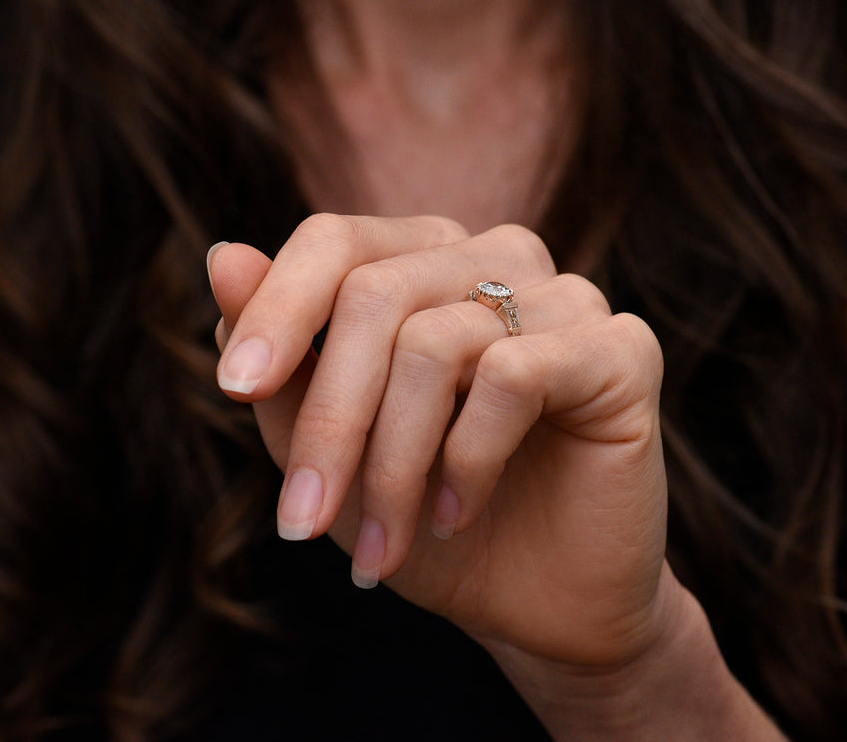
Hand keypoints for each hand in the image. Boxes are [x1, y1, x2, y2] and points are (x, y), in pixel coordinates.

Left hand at [207, 214, 669, 669]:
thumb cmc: (426, 519)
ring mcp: (568, 297)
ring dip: (392, 463)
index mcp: (429, 263)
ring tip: (383, 543)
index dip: (277, 307)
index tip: (233, 390)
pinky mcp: (622, 350)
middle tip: (302, 524)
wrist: (537, 606)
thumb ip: (283, 357)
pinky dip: (467, 460)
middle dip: (331, 422)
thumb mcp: (330, 446)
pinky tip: (456, 514)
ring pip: (437, 342)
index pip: (337, 240)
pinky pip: (515, 376)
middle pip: (376, 296)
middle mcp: (500, 259)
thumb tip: (223, 255)